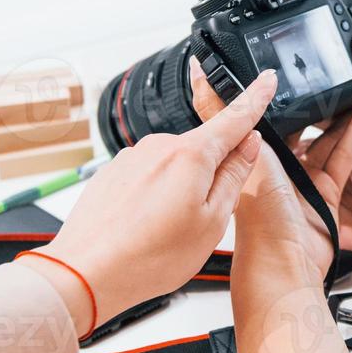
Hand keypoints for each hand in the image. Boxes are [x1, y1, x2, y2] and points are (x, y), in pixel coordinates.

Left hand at [21, 70, 276, 336]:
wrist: (85, 272)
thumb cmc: (147, 258)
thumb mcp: (212, 223)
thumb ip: (234, 178)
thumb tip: (248, 146)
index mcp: (190, 155)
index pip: (234, 117)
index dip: (255, 97)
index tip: (267, 79)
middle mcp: (159, 147)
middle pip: (203, 151)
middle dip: (211, 178)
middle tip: (200, 223)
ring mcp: (132, 158)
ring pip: (175, 168)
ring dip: (179, 193)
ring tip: (164, 235)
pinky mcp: (114, 172)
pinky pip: (149, 179)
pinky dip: (154, 201)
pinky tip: (144, 231)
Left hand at [189, 61, 351, 279]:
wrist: (285, 269)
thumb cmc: (257, 225)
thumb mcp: (237, 158)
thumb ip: (223, 120)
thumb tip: (204, 82)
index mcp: (235, 156)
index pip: (235, 111)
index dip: (240, 83)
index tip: (239, 52)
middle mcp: (263, 165)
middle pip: (282, 121)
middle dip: (298, 95)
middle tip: (312, 64)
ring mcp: (293, 178)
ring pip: (315, 134)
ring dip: (332, 111)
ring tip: (346, 83)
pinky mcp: (320, 191)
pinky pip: (339, 154)